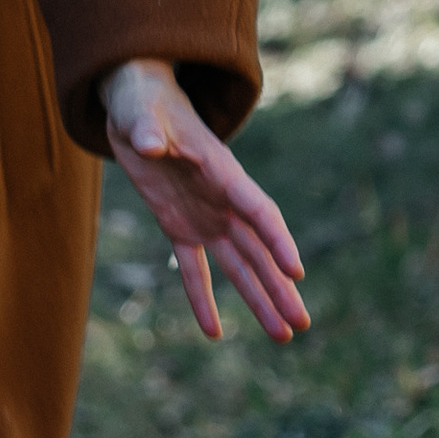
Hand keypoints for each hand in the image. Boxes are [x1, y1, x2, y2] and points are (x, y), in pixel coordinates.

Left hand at [102, 58, 307, 343]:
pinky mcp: (180, 226)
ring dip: (258, 299)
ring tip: (283, 336)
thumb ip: (147, 130)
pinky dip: (201, 299)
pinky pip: (194, 269)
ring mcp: (205, 216)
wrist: (136, 104)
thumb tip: (147, 143)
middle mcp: (222, 200)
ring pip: (238, 265)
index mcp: (223, 172)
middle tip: (301, 324)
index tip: (296, 270)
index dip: (277, 239)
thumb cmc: (143, 101)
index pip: (258, 210)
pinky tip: (213, 333)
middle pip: (258, 250)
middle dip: (279, 287)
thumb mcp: (141, 111)